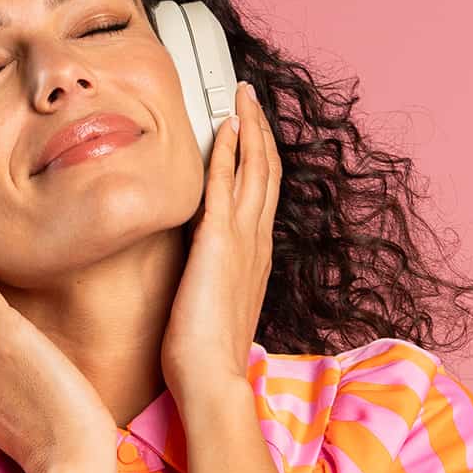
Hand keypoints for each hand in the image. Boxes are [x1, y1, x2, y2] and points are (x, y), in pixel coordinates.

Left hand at [162, 82, 281, 389]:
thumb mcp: (216, 305)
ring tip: (242, 95)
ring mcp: (242, 239)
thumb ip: (217, 280)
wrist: (212, 378)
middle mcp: (256, 241)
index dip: (259, 156)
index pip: (262, 193)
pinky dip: (228, 151)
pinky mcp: (219, 241)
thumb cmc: (207, 355)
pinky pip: (224, 184)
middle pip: (266, 171)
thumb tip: (205, 272)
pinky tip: (224, 125)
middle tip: (250, 95)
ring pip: (254, 168)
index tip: (250, 128)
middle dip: (259, 128)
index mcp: (256, 255)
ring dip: (248, 127)